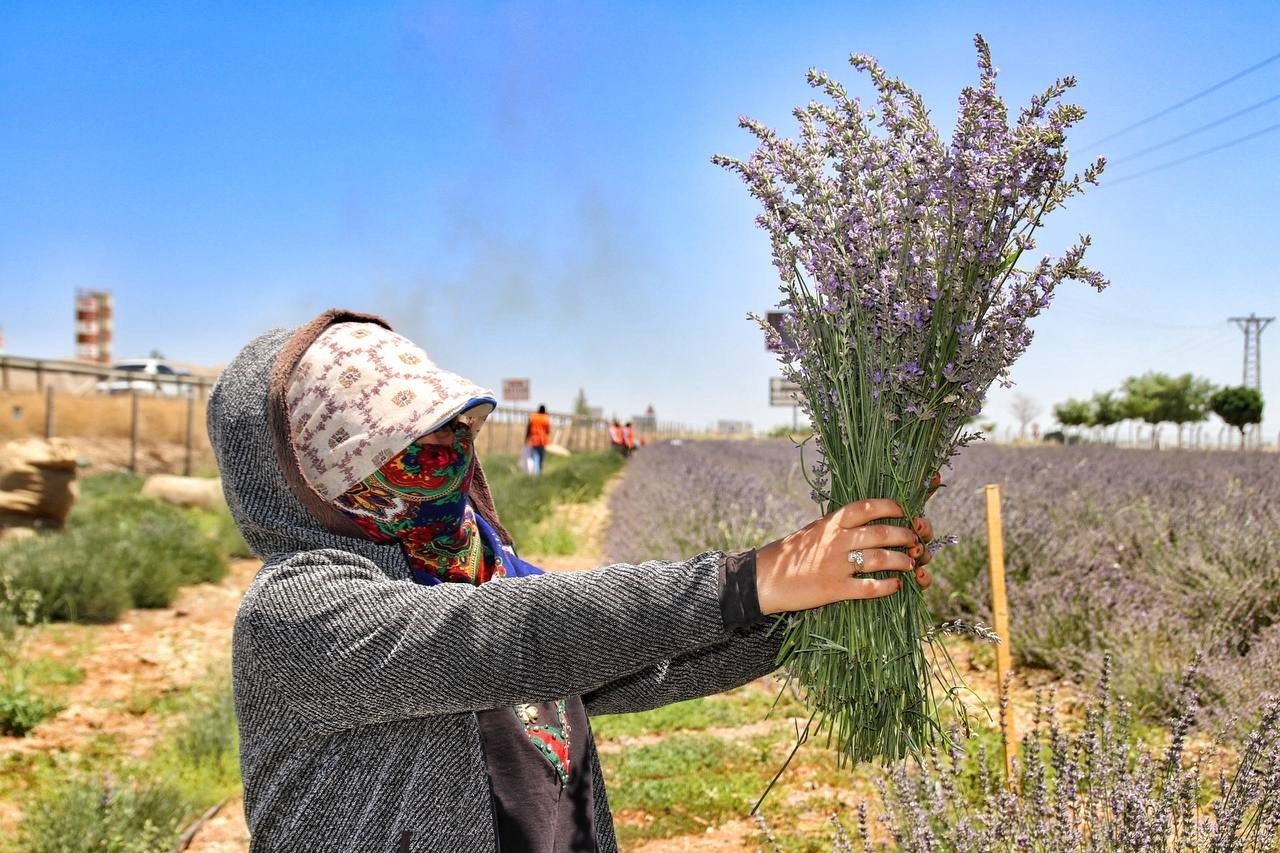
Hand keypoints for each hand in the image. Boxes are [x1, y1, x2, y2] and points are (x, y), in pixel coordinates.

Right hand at [754, 482, 938, 615]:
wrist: (764, 578)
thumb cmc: (789, 554)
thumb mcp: (813, 532)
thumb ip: (837, 528)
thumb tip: (865, 524)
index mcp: (831, 523)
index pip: (866, 507)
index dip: (890, 507)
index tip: (904, 511)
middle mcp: (836, 540)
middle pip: (880, 533)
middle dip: (904, 536)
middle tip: (915, 540)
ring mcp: (836, 564)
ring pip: (879, 559)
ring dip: (901, 560)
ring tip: (910, 563)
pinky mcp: (834, 588)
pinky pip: (868, 587)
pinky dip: (886, 586)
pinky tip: (896, 585)